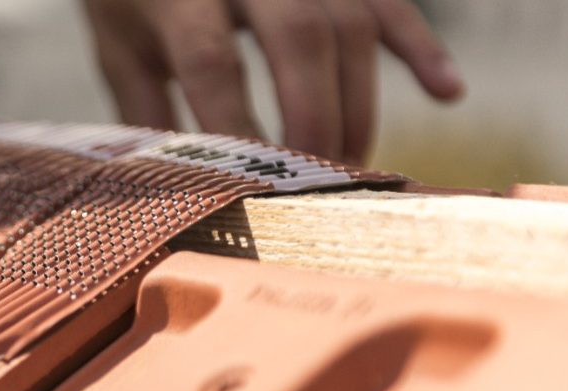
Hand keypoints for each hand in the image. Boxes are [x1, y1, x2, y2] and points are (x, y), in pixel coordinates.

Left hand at [83, 0, 464, 163]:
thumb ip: (145, 116)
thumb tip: (171, 194)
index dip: (239, 129)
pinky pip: (388, 0)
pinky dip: (420, 45)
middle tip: (319, 184)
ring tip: (350, 166)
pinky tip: (446, 93)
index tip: (254, 189)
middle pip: (300, 35)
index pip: (213, 60)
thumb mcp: (121, 48)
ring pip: (350, 22)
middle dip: (315, 119)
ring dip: (358, 103)